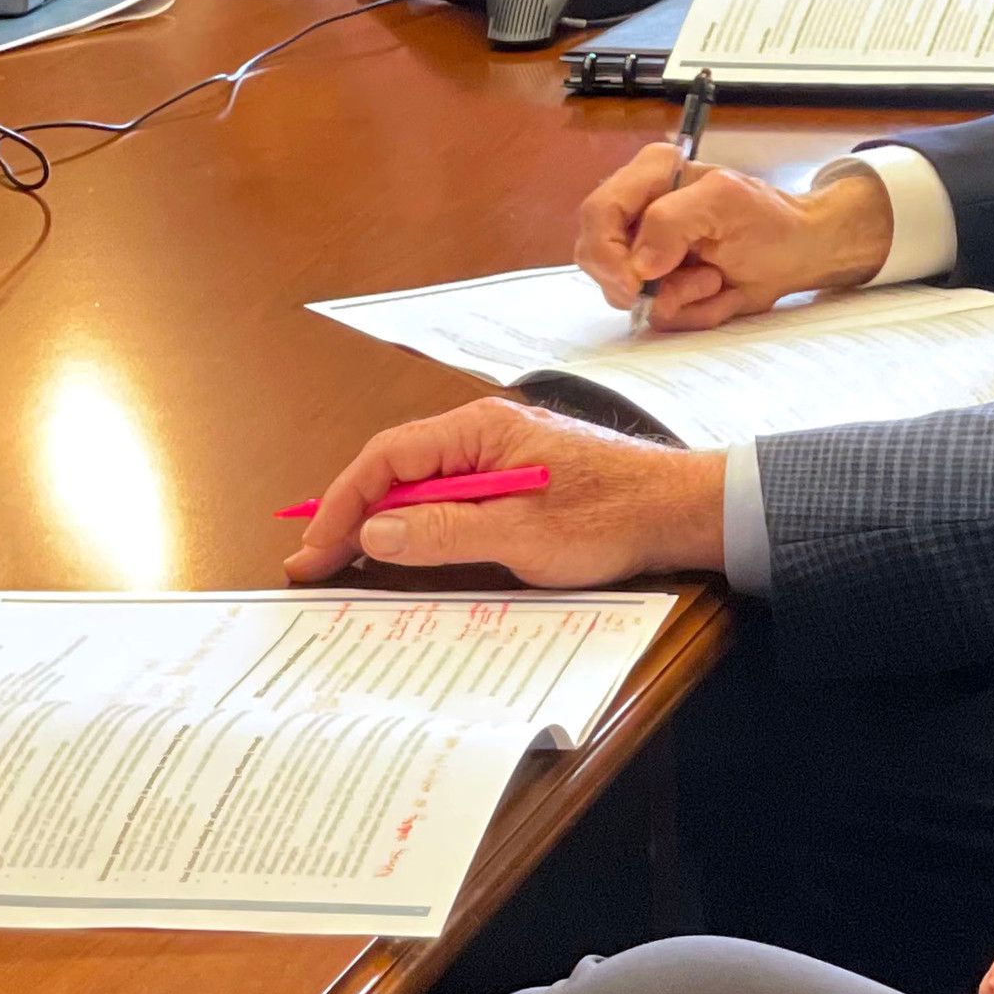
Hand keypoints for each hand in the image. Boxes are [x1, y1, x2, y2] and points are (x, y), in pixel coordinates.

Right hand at [283, 397, 726, 585]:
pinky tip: (410, 554)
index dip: (343, 503)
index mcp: (481, 430)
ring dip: (386, 522)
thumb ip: (445, 531)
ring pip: (424, 485)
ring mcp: (501, 455)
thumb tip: (376, 530)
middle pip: (399, 468)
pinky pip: (454, 498)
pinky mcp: (518, 480)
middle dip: (354, 514)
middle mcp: (486, 433)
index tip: (314, 547)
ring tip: (347, 562)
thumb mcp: (521, 535)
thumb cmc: (611, 516)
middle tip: (316, 563)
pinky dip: (423, 525)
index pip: (388, 457)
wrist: (679, 511)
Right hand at [576, 151, 893, 327]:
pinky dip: (690, 312)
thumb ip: (672, 221)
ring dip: (678, 299)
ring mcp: (645, 252)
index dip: (608, 254)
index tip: (637, 282)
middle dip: (645, 284)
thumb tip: (638, 264)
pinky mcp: (659, 285)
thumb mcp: (725, 204)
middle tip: (699, 282)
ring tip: (716, 280)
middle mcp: (639, 212)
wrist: (799, 253)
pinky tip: (717, 292)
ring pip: (624, 293)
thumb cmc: (769, 220)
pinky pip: (654, 313)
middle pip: (597, 258)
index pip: (598, 214)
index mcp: (650, 176)